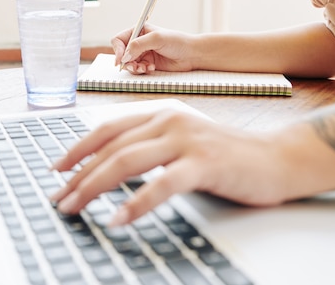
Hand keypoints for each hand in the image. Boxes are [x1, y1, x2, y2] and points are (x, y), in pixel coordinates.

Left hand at [50, 109, 291, 225]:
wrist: (277, 158)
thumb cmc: (226, 156)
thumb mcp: (182, 142)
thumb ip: (151, 147)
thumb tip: (111, 169)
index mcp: (160, 114)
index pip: (107, 129)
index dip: (78, 149)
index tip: (57, 169)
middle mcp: (168, 121)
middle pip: (110, 148)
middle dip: (78, 176)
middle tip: (59, 200)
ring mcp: (186, 140)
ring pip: (126, 162)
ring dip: (93, 187)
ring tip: (74, 208)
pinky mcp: (204, 163)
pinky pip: (160, 185)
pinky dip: (135, 204)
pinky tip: (117, 220)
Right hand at [111, 24, 197, 73]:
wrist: (191, 54)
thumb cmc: (177, 42)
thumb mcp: (156, 39)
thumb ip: (138, 45)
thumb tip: (124, 56)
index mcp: (139, 31)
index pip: (119, 40)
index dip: (117, 50)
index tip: (120, 60)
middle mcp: (139, 42)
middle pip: (122, 54)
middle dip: (127, 61)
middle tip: (134, 67)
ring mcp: (143, 53)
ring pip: (129, 63)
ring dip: (134, 67)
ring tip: (145, 68)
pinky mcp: (148, 63)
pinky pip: (137, 69)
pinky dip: (142, 70)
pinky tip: (152, 68)